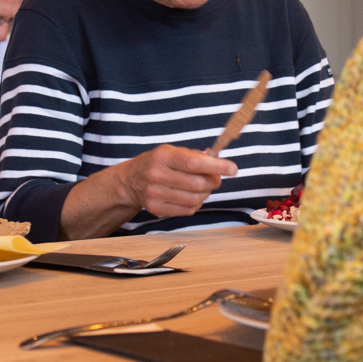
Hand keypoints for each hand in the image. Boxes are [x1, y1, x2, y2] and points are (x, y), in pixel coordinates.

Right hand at [119, 144, 237, 217]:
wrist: (130, 181)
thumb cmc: (156, 163)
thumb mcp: (171, 152)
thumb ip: (194, 155)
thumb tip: (218, 159)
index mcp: (163, 157)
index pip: (194, 163)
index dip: (217, 166)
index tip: (232, 168)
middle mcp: (157, 175)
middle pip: (198, 184)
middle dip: (214, 181)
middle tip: (216, 178)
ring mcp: (156, 194)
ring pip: (195, 199)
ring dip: (206, 193)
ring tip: (203, 187)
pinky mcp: (157, 209)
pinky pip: (188, 210)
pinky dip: (196, 203)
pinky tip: (192, 196)